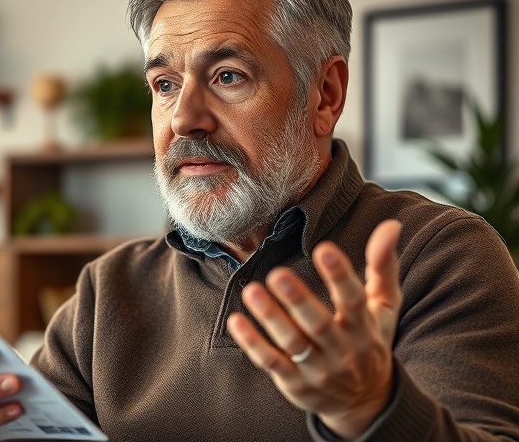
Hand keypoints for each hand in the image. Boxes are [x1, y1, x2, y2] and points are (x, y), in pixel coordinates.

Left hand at [227, 220, 401, 439]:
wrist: (366, 402)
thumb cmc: (370, 341)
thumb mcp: (384, 307)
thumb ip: (383, 265)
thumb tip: (390, 225)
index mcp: (364, 327)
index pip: (353, 299)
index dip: (340, 275)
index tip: (325, 248)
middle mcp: (342, 349)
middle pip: (318, 324)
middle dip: (298, 299)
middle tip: (277, 274)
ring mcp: (317, 368)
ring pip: (292, 343)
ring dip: (271, 317)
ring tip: (252, 290)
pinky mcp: (294, 382)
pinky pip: (271, 362)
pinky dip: (253, 343)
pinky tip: (236, 321)